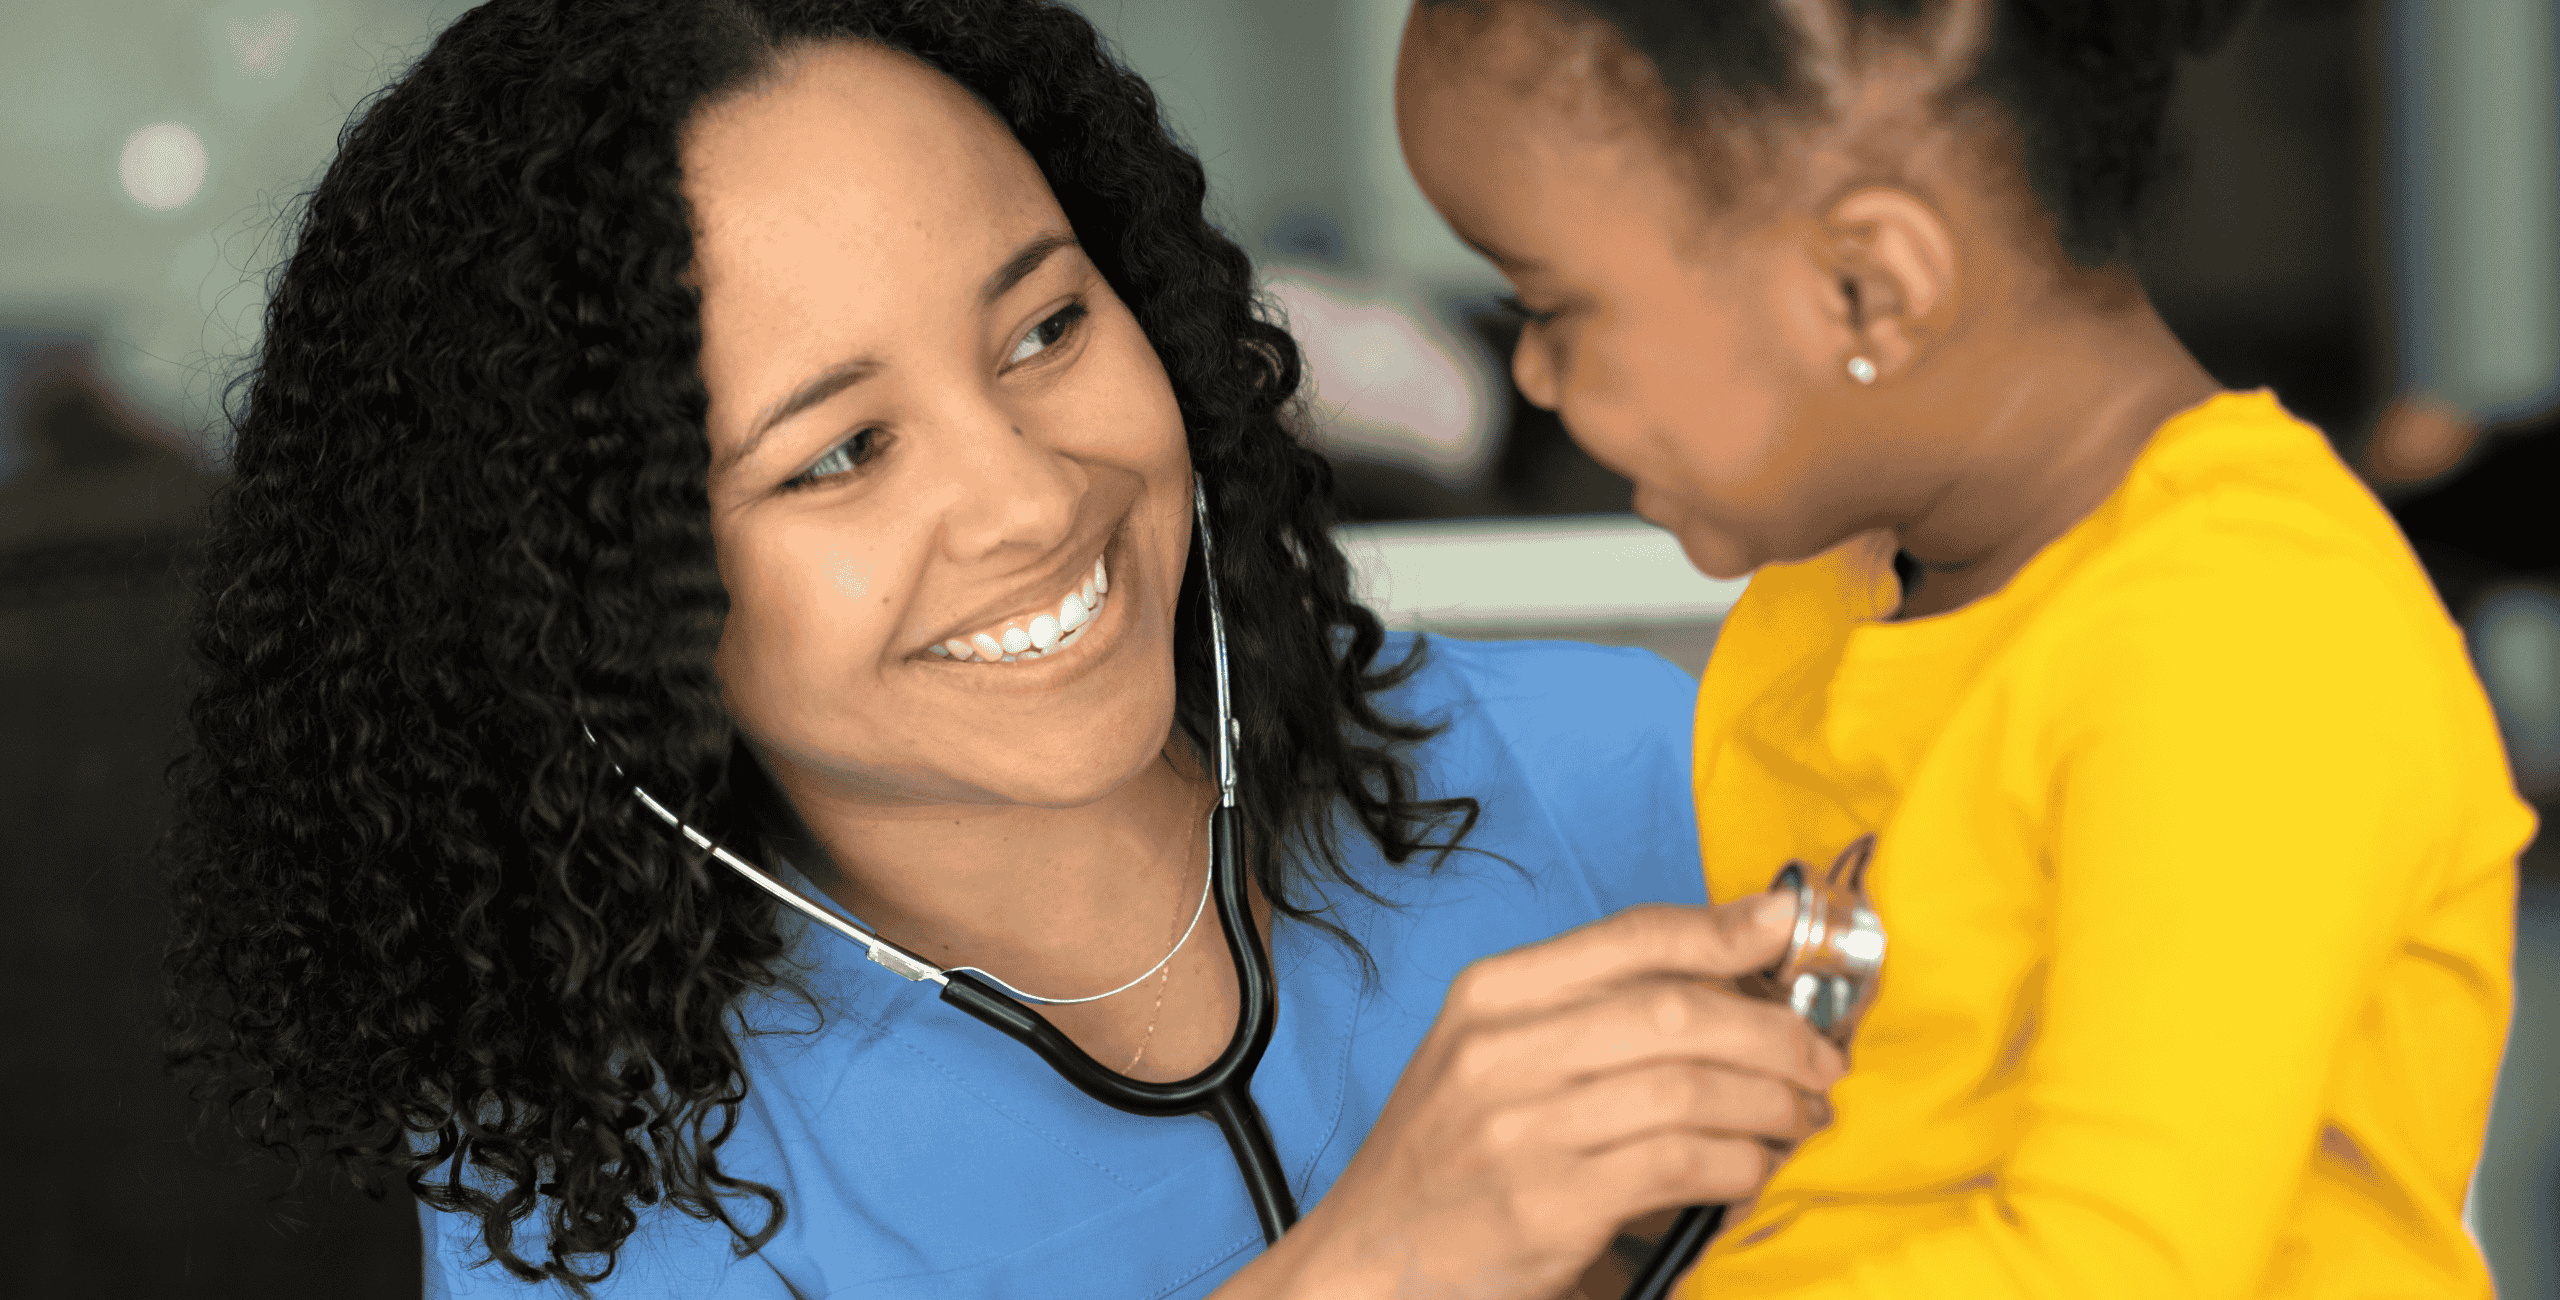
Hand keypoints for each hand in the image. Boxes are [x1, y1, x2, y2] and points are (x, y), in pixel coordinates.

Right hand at [1234, 891, 1845, 1299]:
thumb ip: (1592, 1007)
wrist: (1370, 1262)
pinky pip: (1681, 1164)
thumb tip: (1729, 958)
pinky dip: (1740, 1164)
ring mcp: (1522, 1127)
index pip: (1631, 937)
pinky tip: (1754, 1170)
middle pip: (1676, 1010)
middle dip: (1773, 1031)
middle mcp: (1501, 1049)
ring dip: (1771, 1103)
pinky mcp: (1550, 1203)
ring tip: (1800, 1118)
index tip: (1792, 930)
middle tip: (1821, 1060)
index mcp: (1491, 995)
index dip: (1726, 930)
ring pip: (1690, 1087)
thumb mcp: (1494, 1055)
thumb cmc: (1449, 1155)